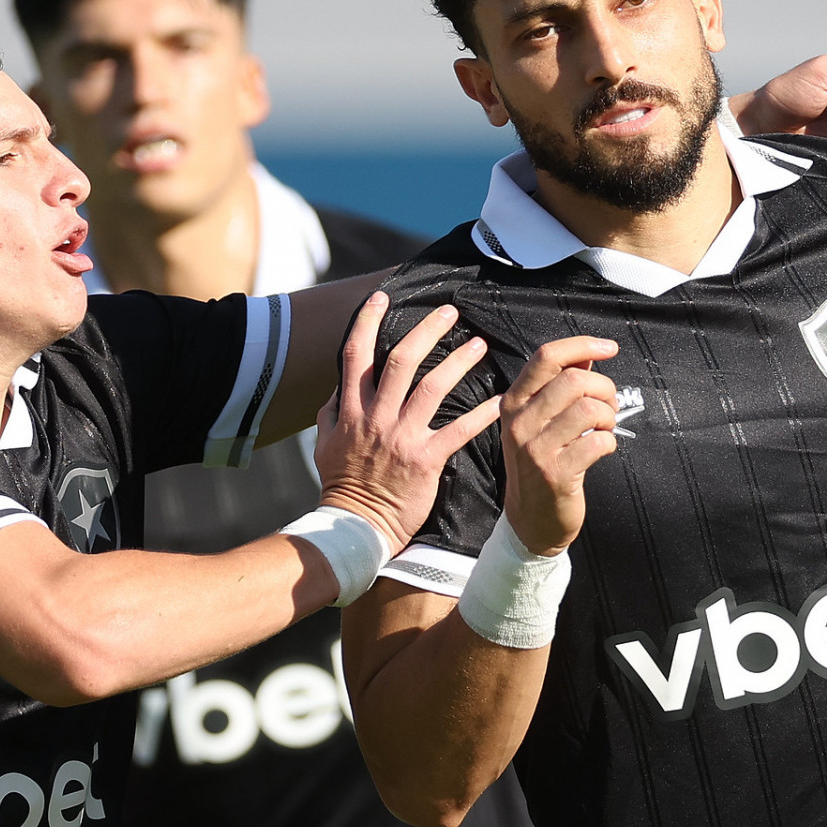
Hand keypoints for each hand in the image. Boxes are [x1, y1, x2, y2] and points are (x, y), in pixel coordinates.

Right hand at [316, 293, 500, 554]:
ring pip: (432, 388)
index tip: (382, 298)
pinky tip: (502, 402)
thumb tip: (336, 389)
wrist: (355, 528)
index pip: (356, 356)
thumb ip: (330, 413)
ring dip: (458, 361)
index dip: (367, 322)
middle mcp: (376, 418)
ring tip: (479, 344)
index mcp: (352, 411)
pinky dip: (481, 416)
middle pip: (402, 361)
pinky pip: (458, 431)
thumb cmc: (341, 487)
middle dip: (426, 330)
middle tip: (450, 312)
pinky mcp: (425, 460)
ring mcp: (401, 438)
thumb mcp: (324, 446)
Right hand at [500, 337, 620, 556]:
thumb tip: (586, 353)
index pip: (546, 357)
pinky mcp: (556, 473)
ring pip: (589, 409)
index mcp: (513, 402)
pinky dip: (609, 441)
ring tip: (605, 427)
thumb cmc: (540, 463)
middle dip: (604, 388)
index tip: (610, 348)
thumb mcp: (538, 421)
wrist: (530, 519)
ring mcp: (536, 449)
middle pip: (574, 380)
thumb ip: (559, 385)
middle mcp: (520, 422)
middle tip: (608, 405)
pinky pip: (598, 442)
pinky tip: (602, 449)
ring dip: (609, 416)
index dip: (583, 345)